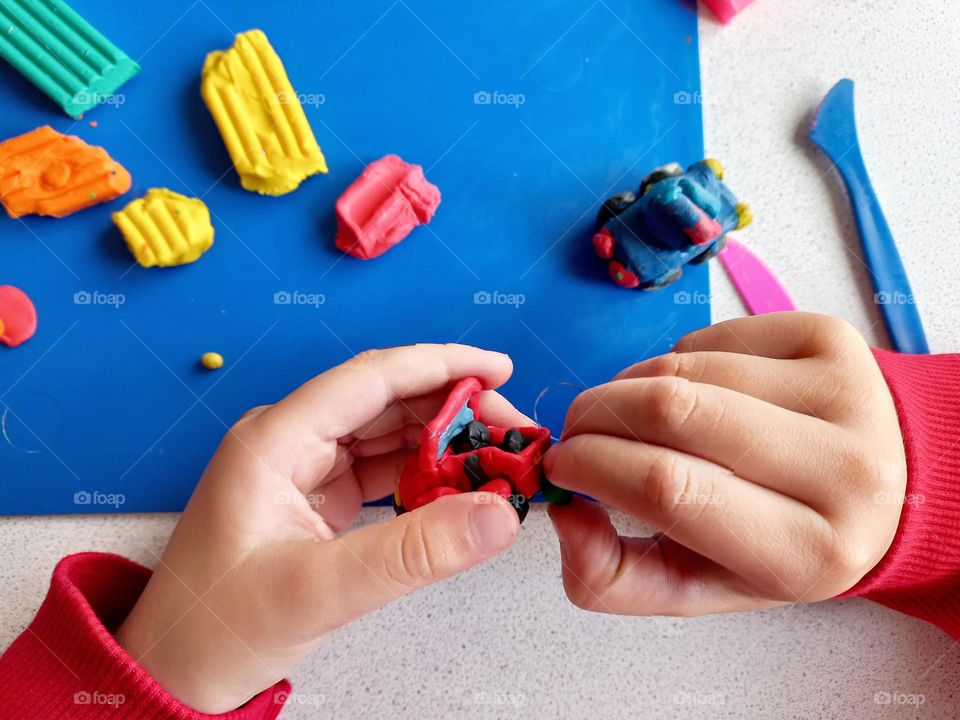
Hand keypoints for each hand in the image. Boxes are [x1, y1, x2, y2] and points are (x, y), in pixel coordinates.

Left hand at [115, 345, 525, 712]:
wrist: (175, 674)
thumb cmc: (217, 628)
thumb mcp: (319, 591)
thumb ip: (413, 553)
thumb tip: (498, 515)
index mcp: (275, 439)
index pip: (371, 378)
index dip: (440, 365)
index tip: (499, 368)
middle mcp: (291, 441)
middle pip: (386, 401)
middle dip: (454, 409)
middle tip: (514, 432)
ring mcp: (304, 470)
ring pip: (388, 436)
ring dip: (444, 444)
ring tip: (497, 461)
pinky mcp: (317, 500)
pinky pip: (382, 472)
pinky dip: (425, 478)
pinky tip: (460, 490)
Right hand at [545, 313, 906, 615]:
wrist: (877, 490)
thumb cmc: (776, 542)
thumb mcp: (697, 586)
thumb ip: (612, 577)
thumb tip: (562, 512)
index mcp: (810, 553)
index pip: (671, 488)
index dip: (594, 466)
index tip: (561, 466)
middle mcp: (844, 470)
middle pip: (675, 411)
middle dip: (598, 414)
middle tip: (577, 432)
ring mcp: (846, 390)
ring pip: (688, 365)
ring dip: (630, 386)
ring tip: (630, 416)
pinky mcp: (833, 337)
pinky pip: (714, 335)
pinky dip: (676, 359)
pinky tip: (691, 392)